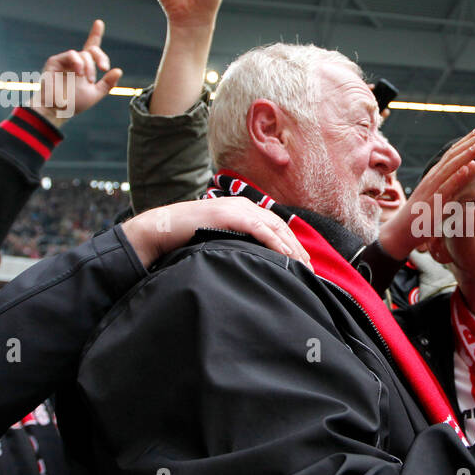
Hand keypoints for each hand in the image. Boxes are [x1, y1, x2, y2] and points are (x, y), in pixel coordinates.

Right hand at [30, 19, 123, 125]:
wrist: (58, 110)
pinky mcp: (55, 61)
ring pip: (84, 54)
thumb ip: (108, 84)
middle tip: (103, 69)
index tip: (99, 22)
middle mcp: (75, 62)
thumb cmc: (74, 104)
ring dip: (90, 66)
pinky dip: (79, 62)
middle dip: (101, 58)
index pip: (91, 48)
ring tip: (88, 80)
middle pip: (92, 50)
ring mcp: (65, 61)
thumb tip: (118, 70)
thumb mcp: (96, 94)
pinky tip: (79, 73)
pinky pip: (71, 54)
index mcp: (85, 67)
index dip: (95, 34)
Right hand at [121, 196, 312, 268]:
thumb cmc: (189, 236)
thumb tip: (253, 259)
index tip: (303, 262)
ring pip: (274, 228)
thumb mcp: (220, 237)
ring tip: (302, 266)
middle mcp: (244, 205)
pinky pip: (260, 229)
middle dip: (297, 247)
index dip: (291, 243)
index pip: (276, 226)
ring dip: (291, 247)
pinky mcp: (230, 215)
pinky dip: (275, 243)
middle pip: (280, 226)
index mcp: (244, 209)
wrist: (164, 227)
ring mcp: (238, 209)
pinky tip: (286, 255)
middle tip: (310, 268)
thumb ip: (238, 241)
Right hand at [381, 127, 474, 259]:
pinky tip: (468, 168)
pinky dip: (457, 177)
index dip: (467, 141)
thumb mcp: (443, 195)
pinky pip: (446, 188)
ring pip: (450, 168)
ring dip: (465, 156)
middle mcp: (433, 178)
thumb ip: (458, 181)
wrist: (399, 233)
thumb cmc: (422, 216)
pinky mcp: (432, 203)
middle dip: (469, 142)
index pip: (453, 154)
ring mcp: (432, 189)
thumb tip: (473, 165)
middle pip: (453, 156)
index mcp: (435, 176)